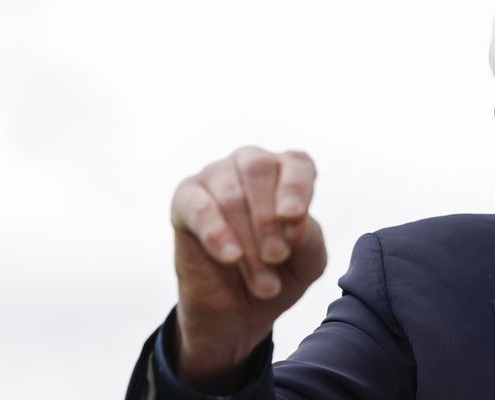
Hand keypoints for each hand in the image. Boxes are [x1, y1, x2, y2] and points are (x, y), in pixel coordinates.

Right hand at [169, 146, 326, 390]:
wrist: (239, 310)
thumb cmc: (281, 273)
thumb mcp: (308, 262)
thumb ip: (308, 237)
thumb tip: (294, 219)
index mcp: (288, 172)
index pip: (297, 164)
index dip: (296, 188)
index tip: (293, 218)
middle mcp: (251, 165)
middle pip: (259, 171)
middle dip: (269, 220)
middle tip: (276, 258)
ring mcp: (216, 176)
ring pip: (231, 196)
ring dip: (248, 244)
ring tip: (262, 283)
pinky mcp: (185, 199)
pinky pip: (199, 208)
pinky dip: (216, 234)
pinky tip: (231, 258)